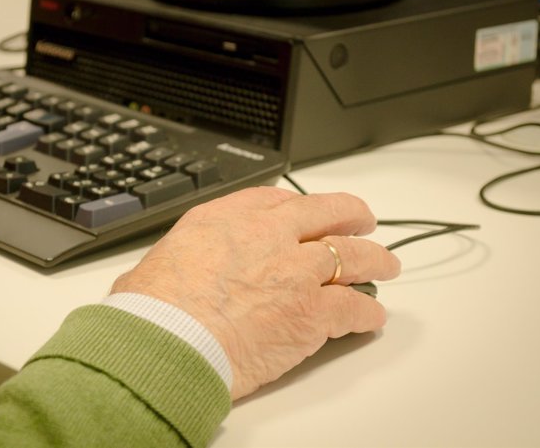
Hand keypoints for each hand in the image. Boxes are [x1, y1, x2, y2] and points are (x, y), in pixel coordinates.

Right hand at [111, 187, 400, 399]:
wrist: (165, 339)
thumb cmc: (153, 307)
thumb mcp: (161, 260)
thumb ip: (186, 257)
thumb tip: (177, 270)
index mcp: (230, 219)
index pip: (279, 200)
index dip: (302, 207)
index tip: (309, 213)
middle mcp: (269, 236)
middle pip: (328, 213)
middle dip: (351, 216)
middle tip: (362, 222)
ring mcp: (297, 271)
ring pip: (353, 255)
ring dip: (374, 260)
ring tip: (386, 266)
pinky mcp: (312, 312)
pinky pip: (354, 308)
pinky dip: (367, 313)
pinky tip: (372, 318)